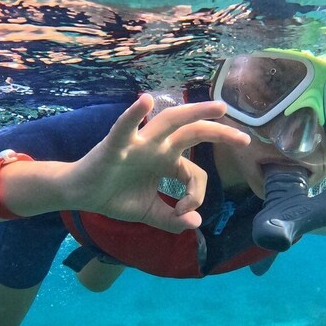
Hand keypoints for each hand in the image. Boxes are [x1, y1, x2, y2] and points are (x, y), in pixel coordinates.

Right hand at [68, 93, 249, 232]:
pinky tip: (145, 101)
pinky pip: (125, 127)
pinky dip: (134, 114)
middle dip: (220, 133)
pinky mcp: (116, 145)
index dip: (196, 194)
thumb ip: (171, 220)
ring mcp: (139, 143)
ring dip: (195, 112)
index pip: (194, 172)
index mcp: (167, 161)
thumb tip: (195, 223)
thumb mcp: (148, 213)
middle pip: (193, 133)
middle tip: (244, 138)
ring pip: (170, 122)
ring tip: (218, 108)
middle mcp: (158, 147)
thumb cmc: (114, 197)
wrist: (80, 195)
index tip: (186, 212)